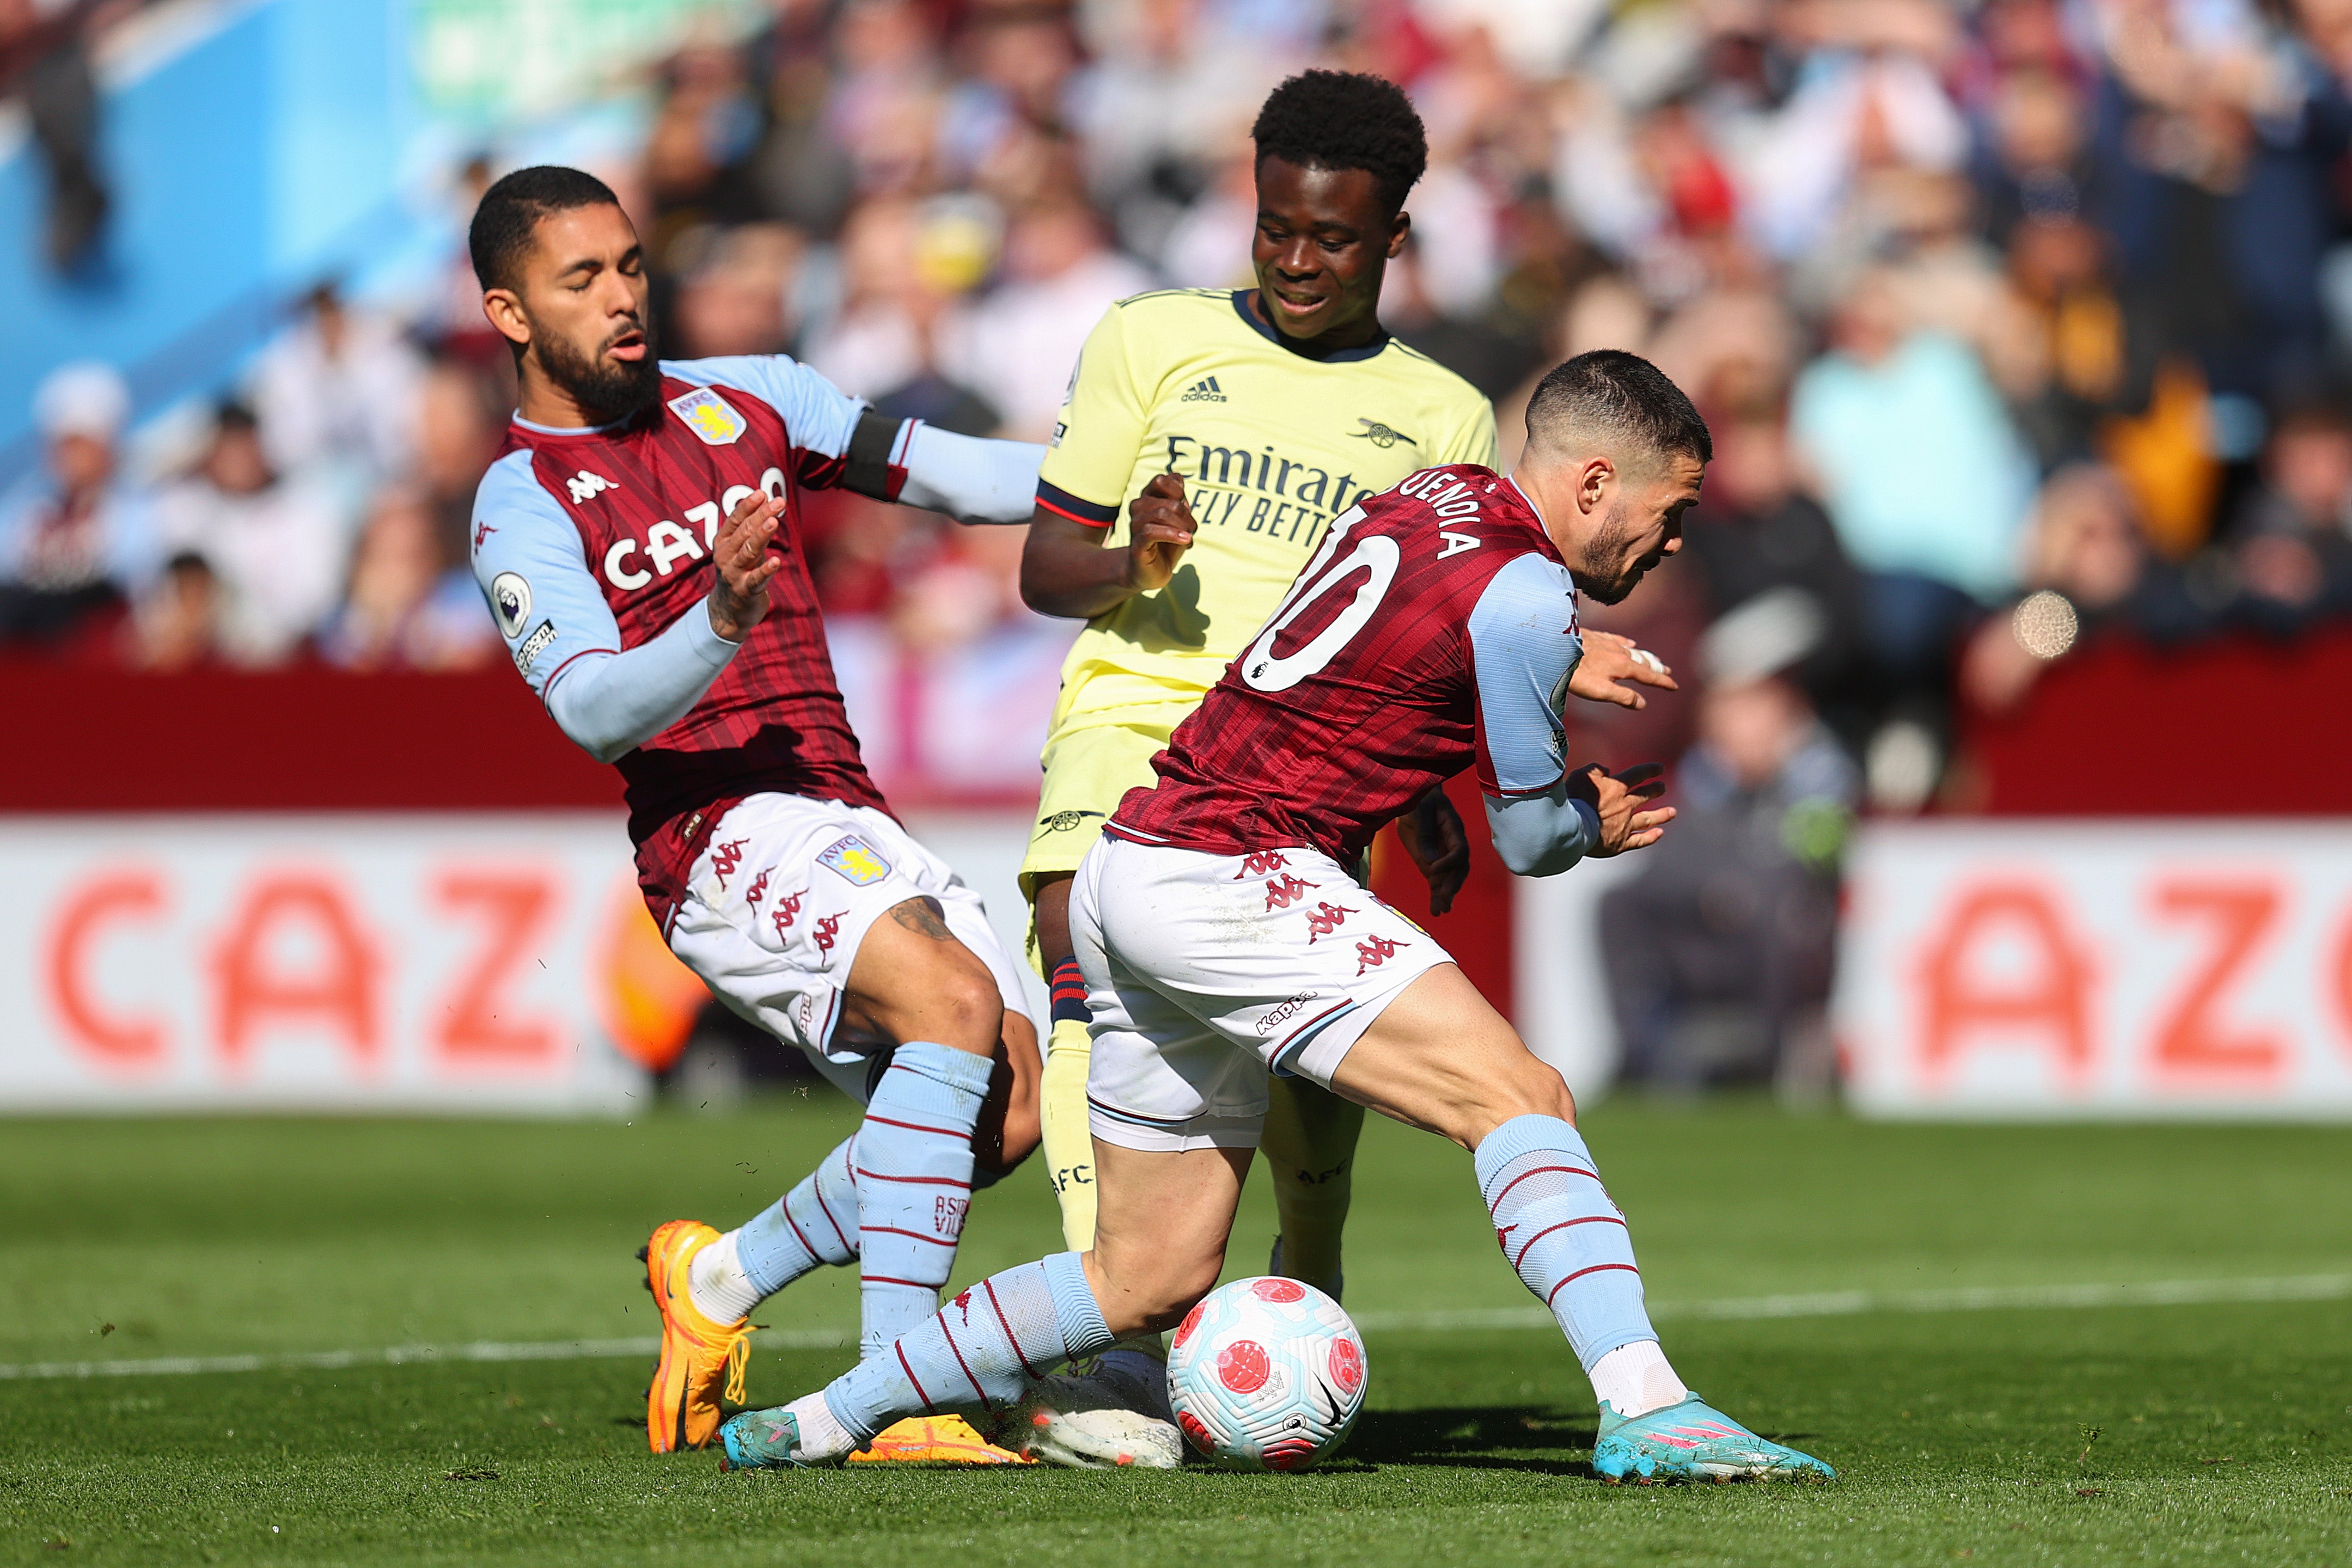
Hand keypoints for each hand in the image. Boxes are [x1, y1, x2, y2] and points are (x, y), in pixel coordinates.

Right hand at [706, 490, 784, 640]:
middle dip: (761, 515)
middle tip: (778, 502)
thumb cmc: (739, 572)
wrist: (729, 611)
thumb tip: (764, 498)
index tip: (762, 493)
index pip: (735, 520)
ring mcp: (734, 574)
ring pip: (749, 551)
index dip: (748, 506)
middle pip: (745, 532)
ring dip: (761, 536)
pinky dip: (766, 570)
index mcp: (723, 543)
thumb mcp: (741, 548)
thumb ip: (750, 527)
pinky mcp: (746, 591)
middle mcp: (726, 556)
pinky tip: (777, 561)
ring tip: (773, 522)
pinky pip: (757, 579)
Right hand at [1122, 472, 1195, 592]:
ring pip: (1160, 513)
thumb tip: (1182, 494)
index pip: (1161, 480)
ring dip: (1182, 526)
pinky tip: (1185, 541)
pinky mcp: (1137, 544)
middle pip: (1168, 500)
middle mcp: (1138, 508)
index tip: (1185, 504)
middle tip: (1192, 529)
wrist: (1152, 573)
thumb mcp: (1179, 522)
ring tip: (1189, 538)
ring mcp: (1136, 525)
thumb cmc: (1166, 546)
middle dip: (1186, 515)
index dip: (1177, 489)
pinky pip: (1152, 531)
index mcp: (1148, 499)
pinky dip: (1173, 535)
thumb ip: (1180, 505)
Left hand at [1395, 790, 1470, 914]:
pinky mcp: (1431, 862)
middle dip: (1451, 886)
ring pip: (1449, 879)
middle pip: (1459, 869)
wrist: (1414, 800)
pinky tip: (1436, 910)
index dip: (1449, 862)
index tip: (1433, 869)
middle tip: (1444, 902)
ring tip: (1439, 911)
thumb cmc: (1419, 800)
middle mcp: (1452, 845)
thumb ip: (1425, 835)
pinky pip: (1437, 881)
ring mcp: (1442, 855)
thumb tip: (1430, 862)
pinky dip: (1436, 895)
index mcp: (1453, 829)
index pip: (1460, 850)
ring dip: (1445, 895)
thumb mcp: (1419, 812)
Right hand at [1566, 762, 1674, 855]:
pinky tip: (1659, 833)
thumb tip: (1608, 770)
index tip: (1660, 768)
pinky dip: (1650, 837)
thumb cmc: (1573, 800)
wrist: (1571, 828)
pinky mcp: (1621, 843)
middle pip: (1645, 796)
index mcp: (1616, 788)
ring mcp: (1625, 825)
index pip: (1637, 775)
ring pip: (1647, 819)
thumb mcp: (1580, 776)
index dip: (1650, 770)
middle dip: (1655, 790)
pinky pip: (1640, 840)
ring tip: (1672, 812)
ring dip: (1661, 815)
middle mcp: (1625, 805)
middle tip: (1662, 787)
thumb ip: (1596, 770)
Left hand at [1569, 630, 1676, 710]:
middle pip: (1643, 660)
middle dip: (1656, 667)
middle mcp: (1619, 651)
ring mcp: (1607, 642)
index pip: (1648, 676)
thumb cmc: (1576, 675)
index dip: (1662, 682)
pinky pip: (1617, 638)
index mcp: (1623, 666)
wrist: (1554, 651)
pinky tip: (1629, 642)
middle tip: (1667, 671)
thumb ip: (1623, 697)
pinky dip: (1627, 642)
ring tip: (1652, 659)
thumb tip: (1642, 704)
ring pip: (1631, 649)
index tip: (1674, 686)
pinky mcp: (1595, 636)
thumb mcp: (1601, 691)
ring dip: (1644, 655)